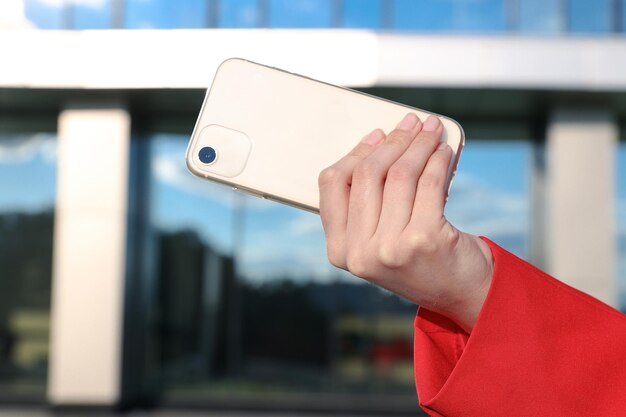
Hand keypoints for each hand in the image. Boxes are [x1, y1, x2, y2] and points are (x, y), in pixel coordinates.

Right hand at [318, 113, 493, 331]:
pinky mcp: (425, 239)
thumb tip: (380, 140)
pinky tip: (444, 151)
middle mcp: (360, 252)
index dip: (356, 152)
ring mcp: (391, 248)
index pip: (333, 183)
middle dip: (394, 140)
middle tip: (412, 122)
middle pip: (368, 174)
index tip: (378, 133)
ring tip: (432, 131)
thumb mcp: (377, 239)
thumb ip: (366, 204)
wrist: (460, 293)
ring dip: (420, 144)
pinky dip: (438, 160)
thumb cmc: (419, 258)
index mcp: (339, 250)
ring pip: (400, 173)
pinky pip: (430, 182)